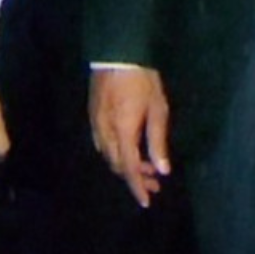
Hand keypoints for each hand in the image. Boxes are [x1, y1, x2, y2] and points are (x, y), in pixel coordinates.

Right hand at [88, 67, 171, 207]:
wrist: (116, 52)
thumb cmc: (142, 79)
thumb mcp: (157, 108)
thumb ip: (157, 140)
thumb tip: (162, 170)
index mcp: (123, 131)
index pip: (129, 168)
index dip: (137, 187)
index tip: (147, 201)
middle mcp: (105, 132)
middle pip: (117, 165)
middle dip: (135, 177)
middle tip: (155, 182)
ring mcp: (96, 123)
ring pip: (108, 155)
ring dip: (125, 165)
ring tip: (145, 167)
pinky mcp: (92, 114)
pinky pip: (101, 143)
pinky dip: (115, 153)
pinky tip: (127, 149)